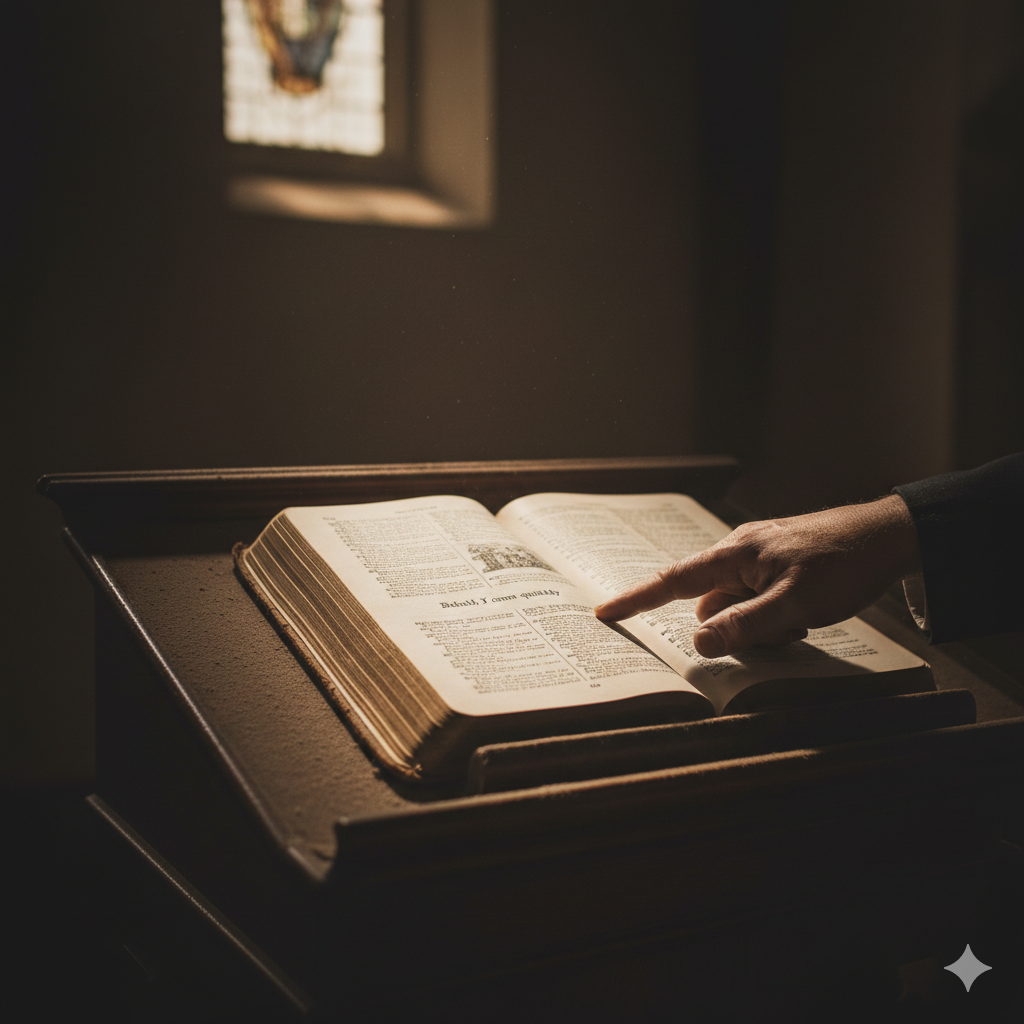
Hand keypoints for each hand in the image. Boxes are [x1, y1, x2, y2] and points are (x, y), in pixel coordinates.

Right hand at [594, 495, 920, 657]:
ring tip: (800, 624)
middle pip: (711, 603)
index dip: (636, 600)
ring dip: (759, 626)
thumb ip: (746, 625)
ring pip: (738, 607)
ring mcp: (760, 560)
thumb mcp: (795, 603)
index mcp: (734, 555)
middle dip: (732, 628)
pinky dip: (773, 618)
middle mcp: (740, 554)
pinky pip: (758, 601)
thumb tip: (698, 643)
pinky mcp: (778, 568)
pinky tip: (805, 618)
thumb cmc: (843, 563)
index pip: (672, 581)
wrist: (891, 535)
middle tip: (780, 632)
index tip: (604, 613)